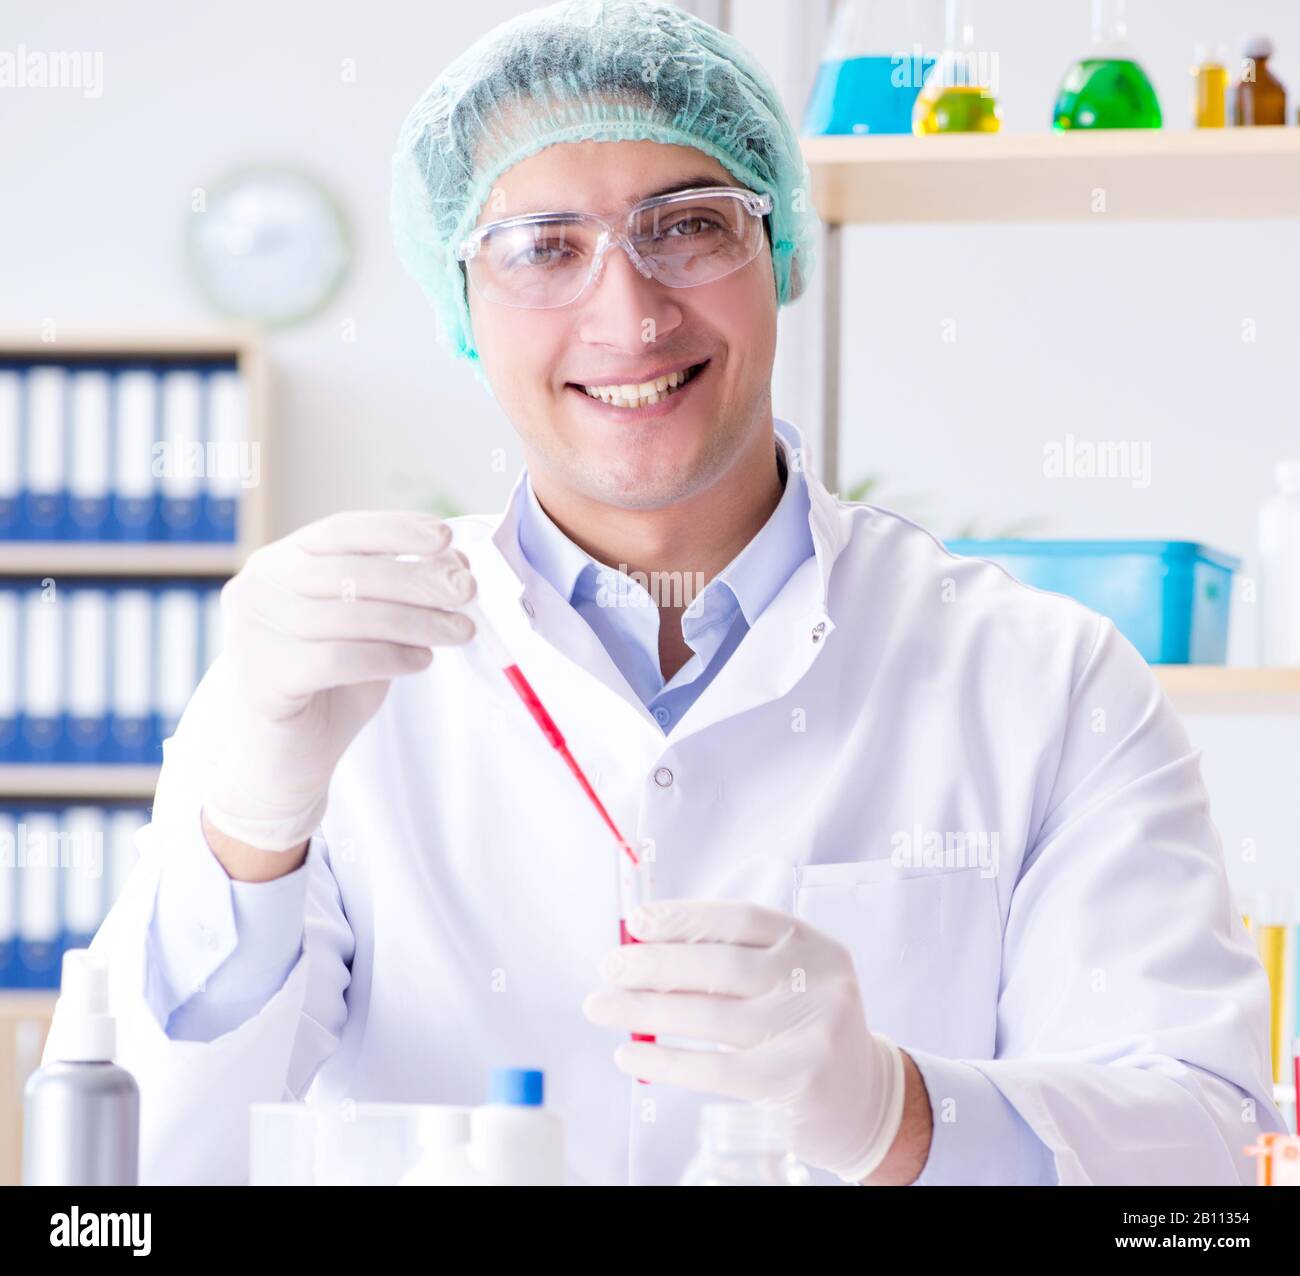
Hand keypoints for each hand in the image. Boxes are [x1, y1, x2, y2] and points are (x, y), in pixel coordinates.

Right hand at [200, 510, 476, 850]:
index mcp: (279, 562)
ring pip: (350, 614)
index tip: (446, 538)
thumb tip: (455, 560)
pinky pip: (339, 658)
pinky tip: (421, 662)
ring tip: (459, 631)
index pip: (342, 531)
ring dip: (416, 620)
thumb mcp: (366, 629)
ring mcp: (252, 633)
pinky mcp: (262, 678)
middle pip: (351, 571)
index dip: (396, 530)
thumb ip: (396, 594)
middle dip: (419, 579)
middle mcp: (257, 588)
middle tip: (468, 592)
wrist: (282, 761)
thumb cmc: (327, 686)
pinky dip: (389, 656)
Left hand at [582, 899, 905, 1181]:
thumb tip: (641, 950)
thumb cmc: (800, 1028)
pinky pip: (716, 1069)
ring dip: (645, 1011)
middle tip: (608, 967)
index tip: (636, 922)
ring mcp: (812, 1030)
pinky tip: (630, 1056)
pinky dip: (665, 1061)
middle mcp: (817, 979)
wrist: (861, 1099)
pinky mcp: (796, 1078)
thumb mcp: (781, 981)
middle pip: (720, 965)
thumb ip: (726, 962)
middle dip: (654, 964)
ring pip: (710, 1016)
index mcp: (811, 943)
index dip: (684, 916)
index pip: (740, 919)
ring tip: (601, 1007)